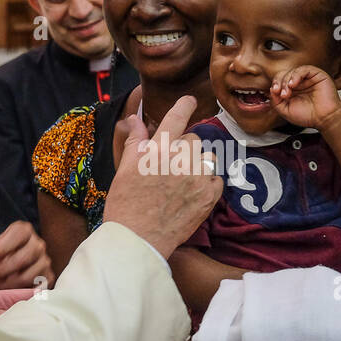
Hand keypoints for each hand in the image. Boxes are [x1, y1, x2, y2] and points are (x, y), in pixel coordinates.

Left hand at [0, 221, 53, 290]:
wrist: (8, 279)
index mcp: (23, 232)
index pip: (17, 234)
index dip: (0, 247)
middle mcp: (37, 244)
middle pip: (23, 257)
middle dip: (0, 270)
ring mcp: (45, 262)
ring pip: (28, 276)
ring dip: (7, 284)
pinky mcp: (48, 279)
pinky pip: (34, 289)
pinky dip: (18, 293)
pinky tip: (7, 293)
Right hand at [103, 95, 222, 257]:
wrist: (137, 240)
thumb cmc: (125, 205)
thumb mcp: (124, 169)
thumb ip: (135, 142)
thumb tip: (135, 118)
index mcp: (157, 149)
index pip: (176, 117)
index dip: (184, 105)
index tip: (190, 101)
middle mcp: (180, 159)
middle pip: (193, 139)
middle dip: (184, 148)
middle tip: (171, 166)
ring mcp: (197, 177)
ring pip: (207, 158)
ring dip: (198, 164)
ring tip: (182, 182)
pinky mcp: (209, 196)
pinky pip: (216, 179)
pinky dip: (207, 184)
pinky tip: (191, 194)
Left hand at [271, 65, 340, 131]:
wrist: (324, 119)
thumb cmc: (308, 116)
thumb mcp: (285, 110)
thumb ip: (276, 101)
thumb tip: (270, 90)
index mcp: (291, 90)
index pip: (279, 81)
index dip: (275, 85)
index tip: (275, 93)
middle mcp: (299, 82)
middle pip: (284, 75)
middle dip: (279, 83)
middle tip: (281, 94)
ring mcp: (307, 78)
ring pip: (292, 71)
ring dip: (286, 81)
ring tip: (287, 92)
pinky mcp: (316, 74)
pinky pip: (304, 69)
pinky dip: (296, 75)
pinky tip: (293, 84)